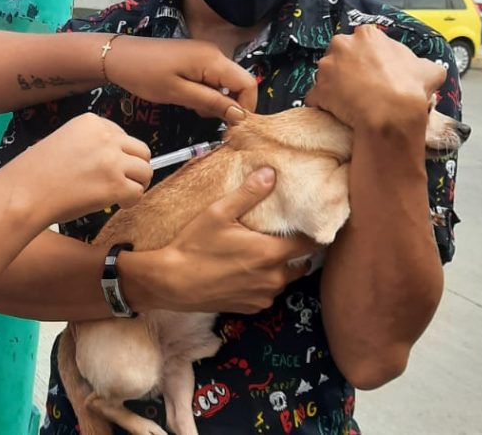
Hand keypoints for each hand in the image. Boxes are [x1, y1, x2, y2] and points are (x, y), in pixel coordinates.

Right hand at [0, 113, 151, 224]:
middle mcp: (105, 137)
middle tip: (122, 182)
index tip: (108, 167)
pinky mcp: (115, 185)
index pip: (122, 135)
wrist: (24, 194)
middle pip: (141, 150)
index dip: (119, 154)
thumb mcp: (63, 141)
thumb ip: (89, 144)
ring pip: (145, 171)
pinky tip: (117, 204)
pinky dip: (130, 201)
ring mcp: (112, 160)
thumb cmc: (35, 174)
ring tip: (121, 194)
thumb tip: (114, 159)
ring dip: (136, 184)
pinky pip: (137, 192)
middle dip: (134, 167)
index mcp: (90, 122)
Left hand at [106, 36, 257, 117]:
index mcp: (213, 60)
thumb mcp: (178, 93)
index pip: (248, 83)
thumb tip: (240, 115)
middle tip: (206, 118)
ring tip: (191, 107)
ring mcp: (204, 54)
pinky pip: (210, 78)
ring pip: (224, 83)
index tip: (231, 126)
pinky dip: (204, 92)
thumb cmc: (145, 75)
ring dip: (214, 100)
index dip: (246, 107)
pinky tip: (187, 99)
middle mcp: (214, 53)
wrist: (118, 56)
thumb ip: (211, 102)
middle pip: (237, 83)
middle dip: (228, 105)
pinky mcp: (194, 58)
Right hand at [129, 168, 317, 313]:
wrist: (171, 283)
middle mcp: (273, 279)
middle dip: (295, 253)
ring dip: (278, 270)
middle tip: (281, 239)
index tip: (306, 225)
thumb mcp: (218, 213)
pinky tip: (245, 273)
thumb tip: (270, 174)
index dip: (311, 233)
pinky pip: (267, 294)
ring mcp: (263, 296)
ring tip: (261, 256)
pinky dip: (262, 284)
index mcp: (270, 253)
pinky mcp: (251, 308)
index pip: (310, 243)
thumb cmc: (193, 246)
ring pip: (283, 281)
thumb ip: (248, 194)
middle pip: (301, 265)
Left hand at [304, 24, 446, 130]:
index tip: (374, 69)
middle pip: (340, 54)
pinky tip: (335, 114)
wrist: (391, 114)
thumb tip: (428, 69)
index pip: (363, 40)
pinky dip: (323, 105)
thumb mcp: (429, 70)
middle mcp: (341, 45)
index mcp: (366, 35)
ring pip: (326, 75)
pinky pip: (316, 98)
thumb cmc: (410, 88)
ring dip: (334, 86)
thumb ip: (423, 64)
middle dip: (347, 67)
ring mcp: (325, 68)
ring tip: (349, 102)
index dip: (369, 56)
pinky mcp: (316, 91)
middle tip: (360, 85)